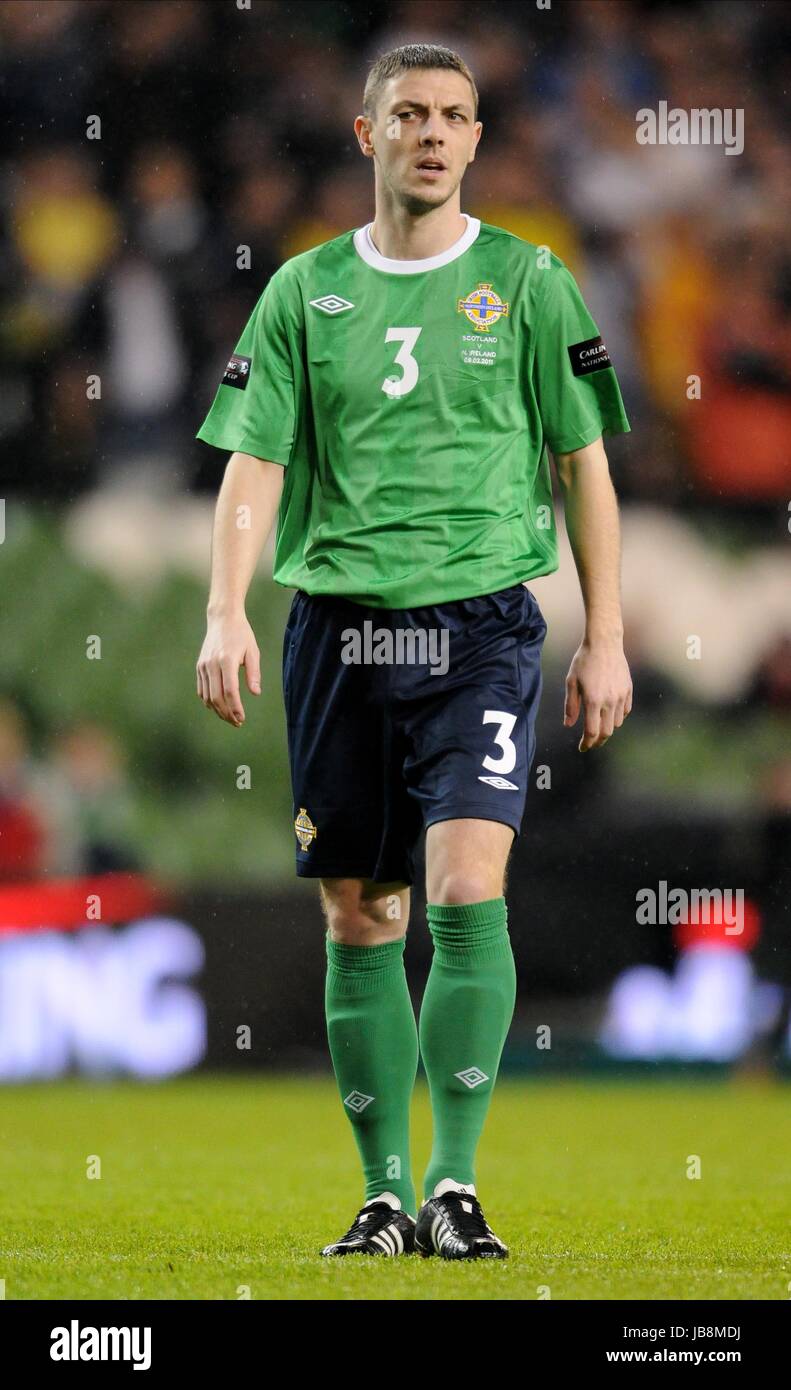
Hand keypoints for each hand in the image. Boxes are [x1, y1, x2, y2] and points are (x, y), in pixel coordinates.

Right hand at [196, 612, 260, 725]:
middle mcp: (212, 664)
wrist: (222, 619)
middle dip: (226, 713)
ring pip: (207, 696)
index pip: (229, 690)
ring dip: (218, 710)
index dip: (235, 707)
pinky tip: (219, 707)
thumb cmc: (241, 634)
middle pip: (216, 697)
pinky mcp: (199, 667)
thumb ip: (254, 673)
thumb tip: (255, 693)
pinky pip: (201, 690)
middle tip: (237, 722)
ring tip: (229, 718)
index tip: (242, 718)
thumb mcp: (253, 651)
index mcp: (226, 660)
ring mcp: (203, 666)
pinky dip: (209, 702)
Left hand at [564, 637, 632, 751]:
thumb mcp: (571, 682)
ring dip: (608, 728)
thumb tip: (569, 725)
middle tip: (590, 743)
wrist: (604, 643)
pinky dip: (618, 716)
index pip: (592, 731)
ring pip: (617, 723)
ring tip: (598, 726)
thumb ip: (570, 705)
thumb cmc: (584, 660)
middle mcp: (610, 701)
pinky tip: (610, 714)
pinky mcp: (629, 690)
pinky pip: (625, 711)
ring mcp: (621, 696)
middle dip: (598, 741)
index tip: (582, 748)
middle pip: (607, 732)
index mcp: (593, 700)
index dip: (587, 743)